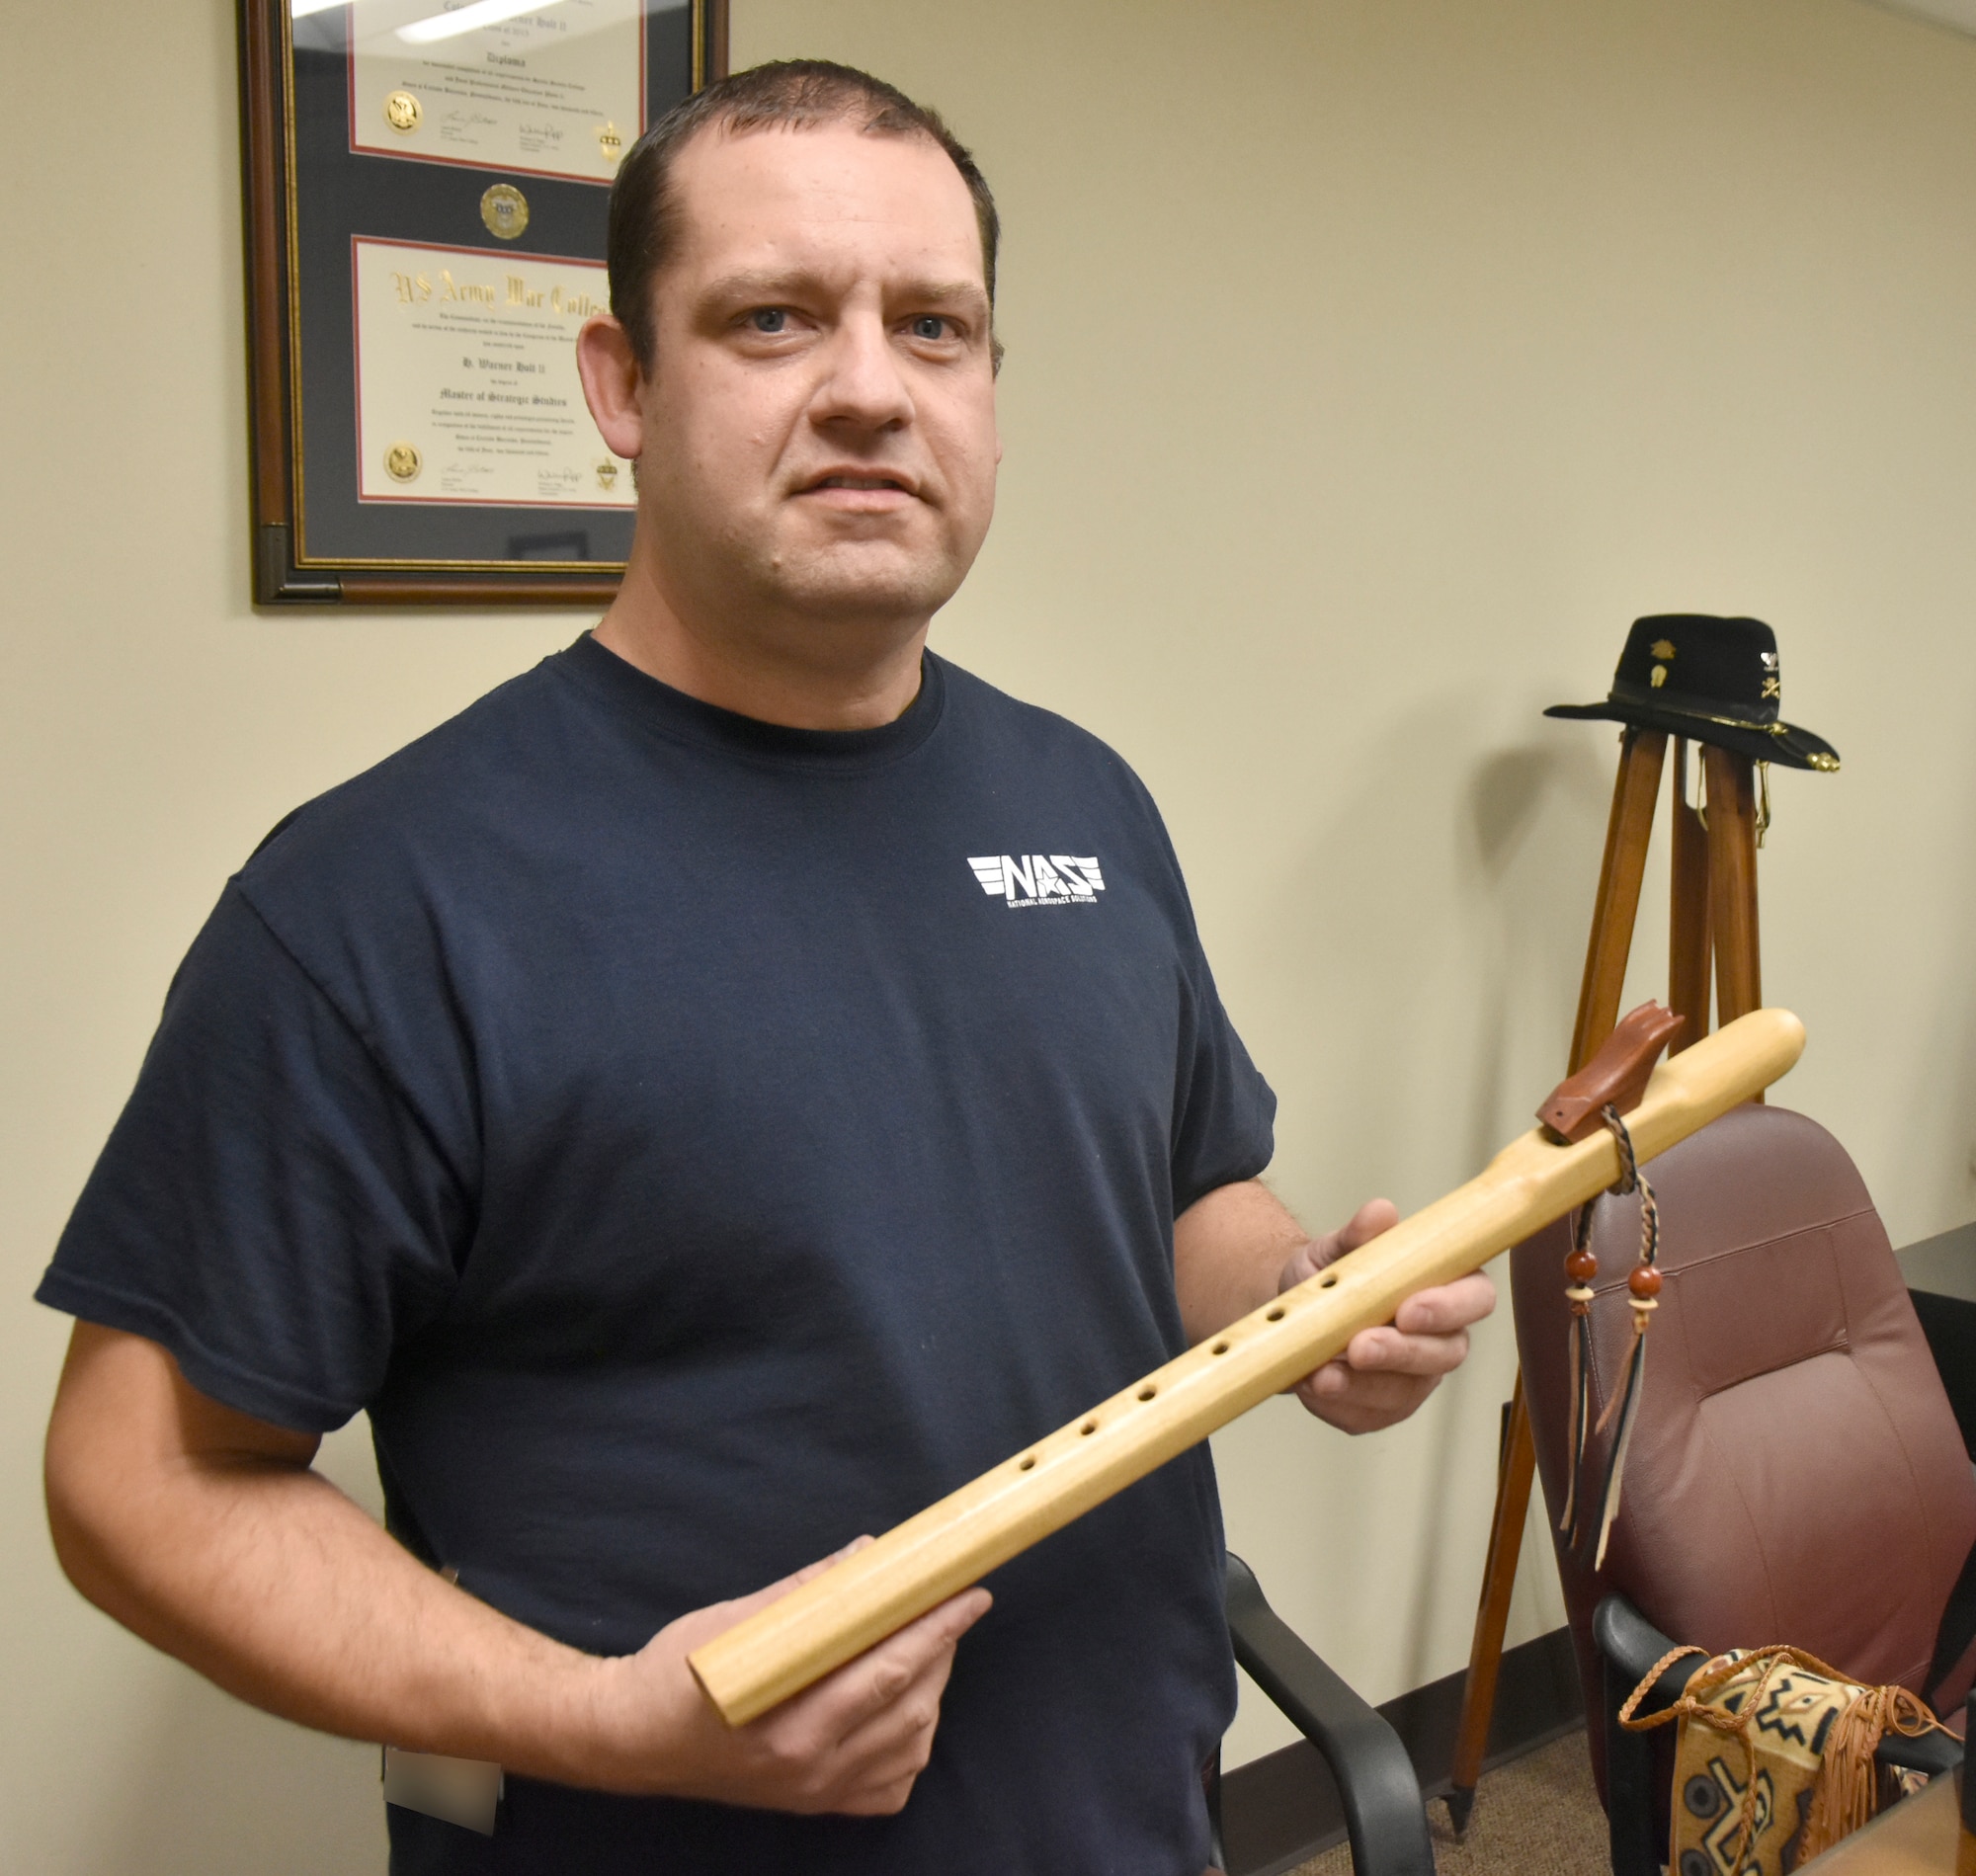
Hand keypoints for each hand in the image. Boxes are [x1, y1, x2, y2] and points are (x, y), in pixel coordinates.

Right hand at [581, 1541, 990, 1813]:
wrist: (634, 1741)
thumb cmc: (677, 1673)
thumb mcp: (736, 1622)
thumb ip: (809, 1593)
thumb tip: (869, 1556)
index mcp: (788, 1723)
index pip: (886, 1670)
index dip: (936, 1629)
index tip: (969, 1593)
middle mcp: (809, 1769)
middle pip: (908, 1707)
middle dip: (942, 1650)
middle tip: (956, 1606)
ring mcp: (816, 1795)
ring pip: (911, 1746)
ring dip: (932, 1692)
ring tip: (929, 1647)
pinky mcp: (817, 1807)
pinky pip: (891, 1785)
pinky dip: (913, 1743)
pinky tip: (905, 1706)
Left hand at [1278, 1199, 1496, 1434]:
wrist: (1291, 1312)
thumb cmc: (1328, 1276)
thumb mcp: (1336, 1249)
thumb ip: (1359, 1234)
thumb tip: (1379, 1212)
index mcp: (1445, 1288)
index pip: (1475, 1298)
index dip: (1449, 1307)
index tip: (1408, 1308)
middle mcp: (1440, 1338)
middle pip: (1444, 1354)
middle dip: (1400, 1352)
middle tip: (1359, 1346)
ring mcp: (1414, 1379)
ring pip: (1404, 1391)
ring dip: (1362, 1385)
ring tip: (1323, 1373)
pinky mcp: (1382, 1410)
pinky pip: (1368, 1415)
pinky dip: (1338, 1404)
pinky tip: (1314, 1386)